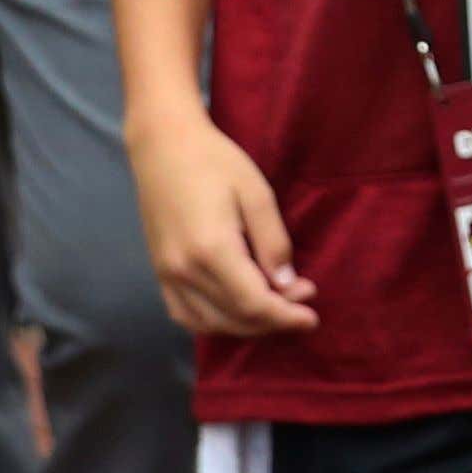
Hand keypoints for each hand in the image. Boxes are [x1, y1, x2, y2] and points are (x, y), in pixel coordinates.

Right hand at [132, 109, 318, 337]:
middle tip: (302, 304)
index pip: (253, 303)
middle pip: (234, 318)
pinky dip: (214, 323)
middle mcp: (184, 271)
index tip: (312, 316)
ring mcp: (167, 275)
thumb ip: (273, 243)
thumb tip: (287, 285)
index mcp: (212, 250)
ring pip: (209, 323)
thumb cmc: (215, 162)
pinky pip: (185, 315)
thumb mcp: (257, 194)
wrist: (163, 146)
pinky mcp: (159, 273)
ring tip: (276, 309)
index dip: (285, 316)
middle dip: (273, 320)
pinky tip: (237, 312)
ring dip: (246, 326)